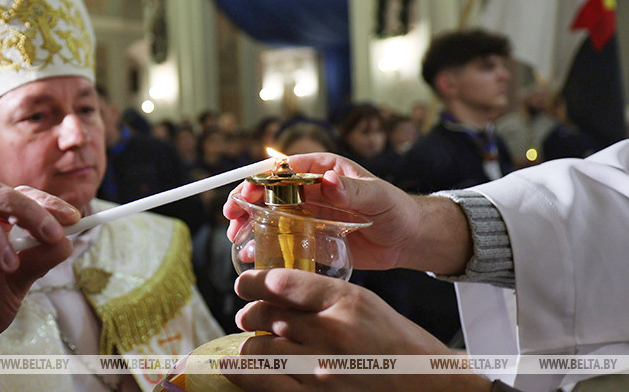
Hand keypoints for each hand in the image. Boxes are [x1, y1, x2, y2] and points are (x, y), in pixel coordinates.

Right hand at [224, 152, 471, 272]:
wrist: (409, 240)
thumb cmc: (397, 210)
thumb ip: (353, 191)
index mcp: (324, 169)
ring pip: (271, 215)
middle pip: (270, 191)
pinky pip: (283, 238)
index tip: (246, 191)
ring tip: (236, 238)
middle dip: (247, 201)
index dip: (261, 179)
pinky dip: (265, 244)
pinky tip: (252, 254)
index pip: (285, 169)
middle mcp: (312, 189)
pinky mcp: (311, 236)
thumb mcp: (378, 197)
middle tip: (231, 216)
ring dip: (250, 223)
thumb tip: (328, 180)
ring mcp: (309, 213)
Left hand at [227, 269, 490, 391]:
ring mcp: (321, 369)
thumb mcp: (365, 304)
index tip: (244, 284)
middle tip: (249, 316)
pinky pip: (264, 381)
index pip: (282, 283)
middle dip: (251, 313)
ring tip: (255, 342)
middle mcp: (331, 333)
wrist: (428, 387)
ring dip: (252, 343)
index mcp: (345, 301)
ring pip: (260, 348)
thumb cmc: (397, 345)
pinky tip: (236, 364)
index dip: (254, 281)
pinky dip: (245, 371)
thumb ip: (322, 296)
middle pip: (266, 315)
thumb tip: (275, 291)